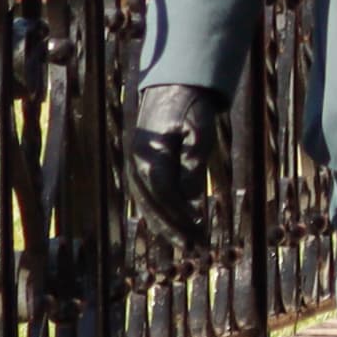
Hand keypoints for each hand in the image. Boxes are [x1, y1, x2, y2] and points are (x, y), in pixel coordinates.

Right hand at [126, 82, 219, 245]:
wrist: (170, 89)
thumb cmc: (190, 106)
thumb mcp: (201, 126)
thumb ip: (196, 158)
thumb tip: (192, 196)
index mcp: (151, 154)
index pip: (163, 190)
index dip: (179, 210)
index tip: (197, 224)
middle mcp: (137, 164)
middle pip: (153, 203)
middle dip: (173, 226)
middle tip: (195, 246)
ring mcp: (135, 168)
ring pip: (147, 205)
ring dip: (166, 226)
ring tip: (187, 245)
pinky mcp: (139, 170)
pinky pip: (146, 198)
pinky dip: (159, 215)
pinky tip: (173, 230)